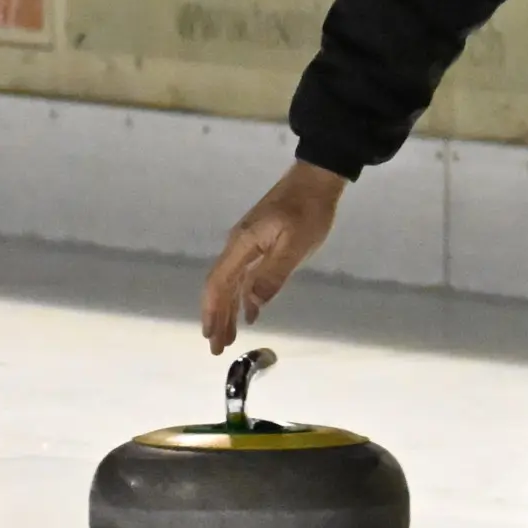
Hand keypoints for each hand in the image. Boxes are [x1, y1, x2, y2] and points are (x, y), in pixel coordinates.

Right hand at [200, 162, 347, 352]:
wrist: (316, 179)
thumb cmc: (308, 211)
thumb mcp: (295, 245)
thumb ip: (273, 275)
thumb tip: (251, 304)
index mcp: (242, 245)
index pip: (219, 283)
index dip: (212, 311)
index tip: (211, 336)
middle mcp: (239, 246)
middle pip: (221, 287)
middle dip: (216, 317)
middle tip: (216, 347)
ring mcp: (249, 245)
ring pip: (233, 284)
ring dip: (229, 310)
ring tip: (228, 337)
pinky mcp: (262, 244)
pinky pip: (246, 276)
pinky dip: (244, 297)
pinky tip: (249, 313)